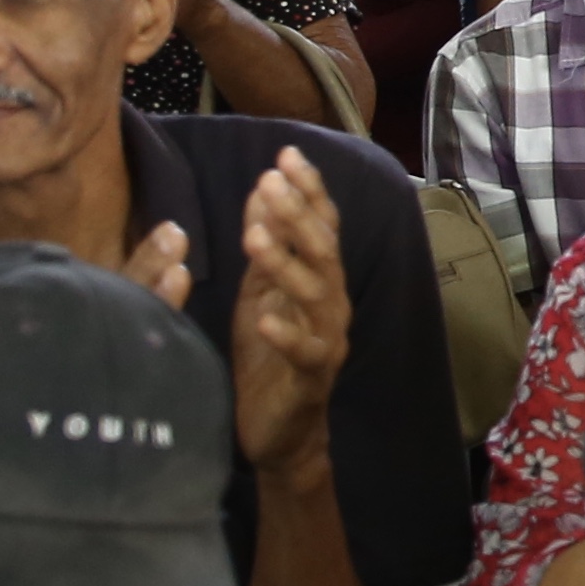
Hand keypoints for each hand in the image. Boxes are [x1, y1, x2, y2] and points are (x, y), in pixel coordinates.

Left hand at [226, 146, 349, 463]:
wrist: (279, 431)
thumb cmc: (267, 357)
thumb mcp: (260, 292)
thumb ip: (266, 246)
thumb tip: (263, 186)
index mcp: (319, 281)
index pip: (321, 226)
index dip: (309, 190)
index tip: (286, 154)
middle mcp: (331, 304)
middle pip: (323, 252)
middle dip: (298, 214)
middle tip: (272, 180)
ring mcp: (326, 340)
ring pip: (316, 295)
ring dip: (285, 263)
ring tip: (253, 235)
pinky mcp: (311, 378)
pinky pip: (304, 352)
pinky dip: (285, 333)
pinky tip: (263, 317)